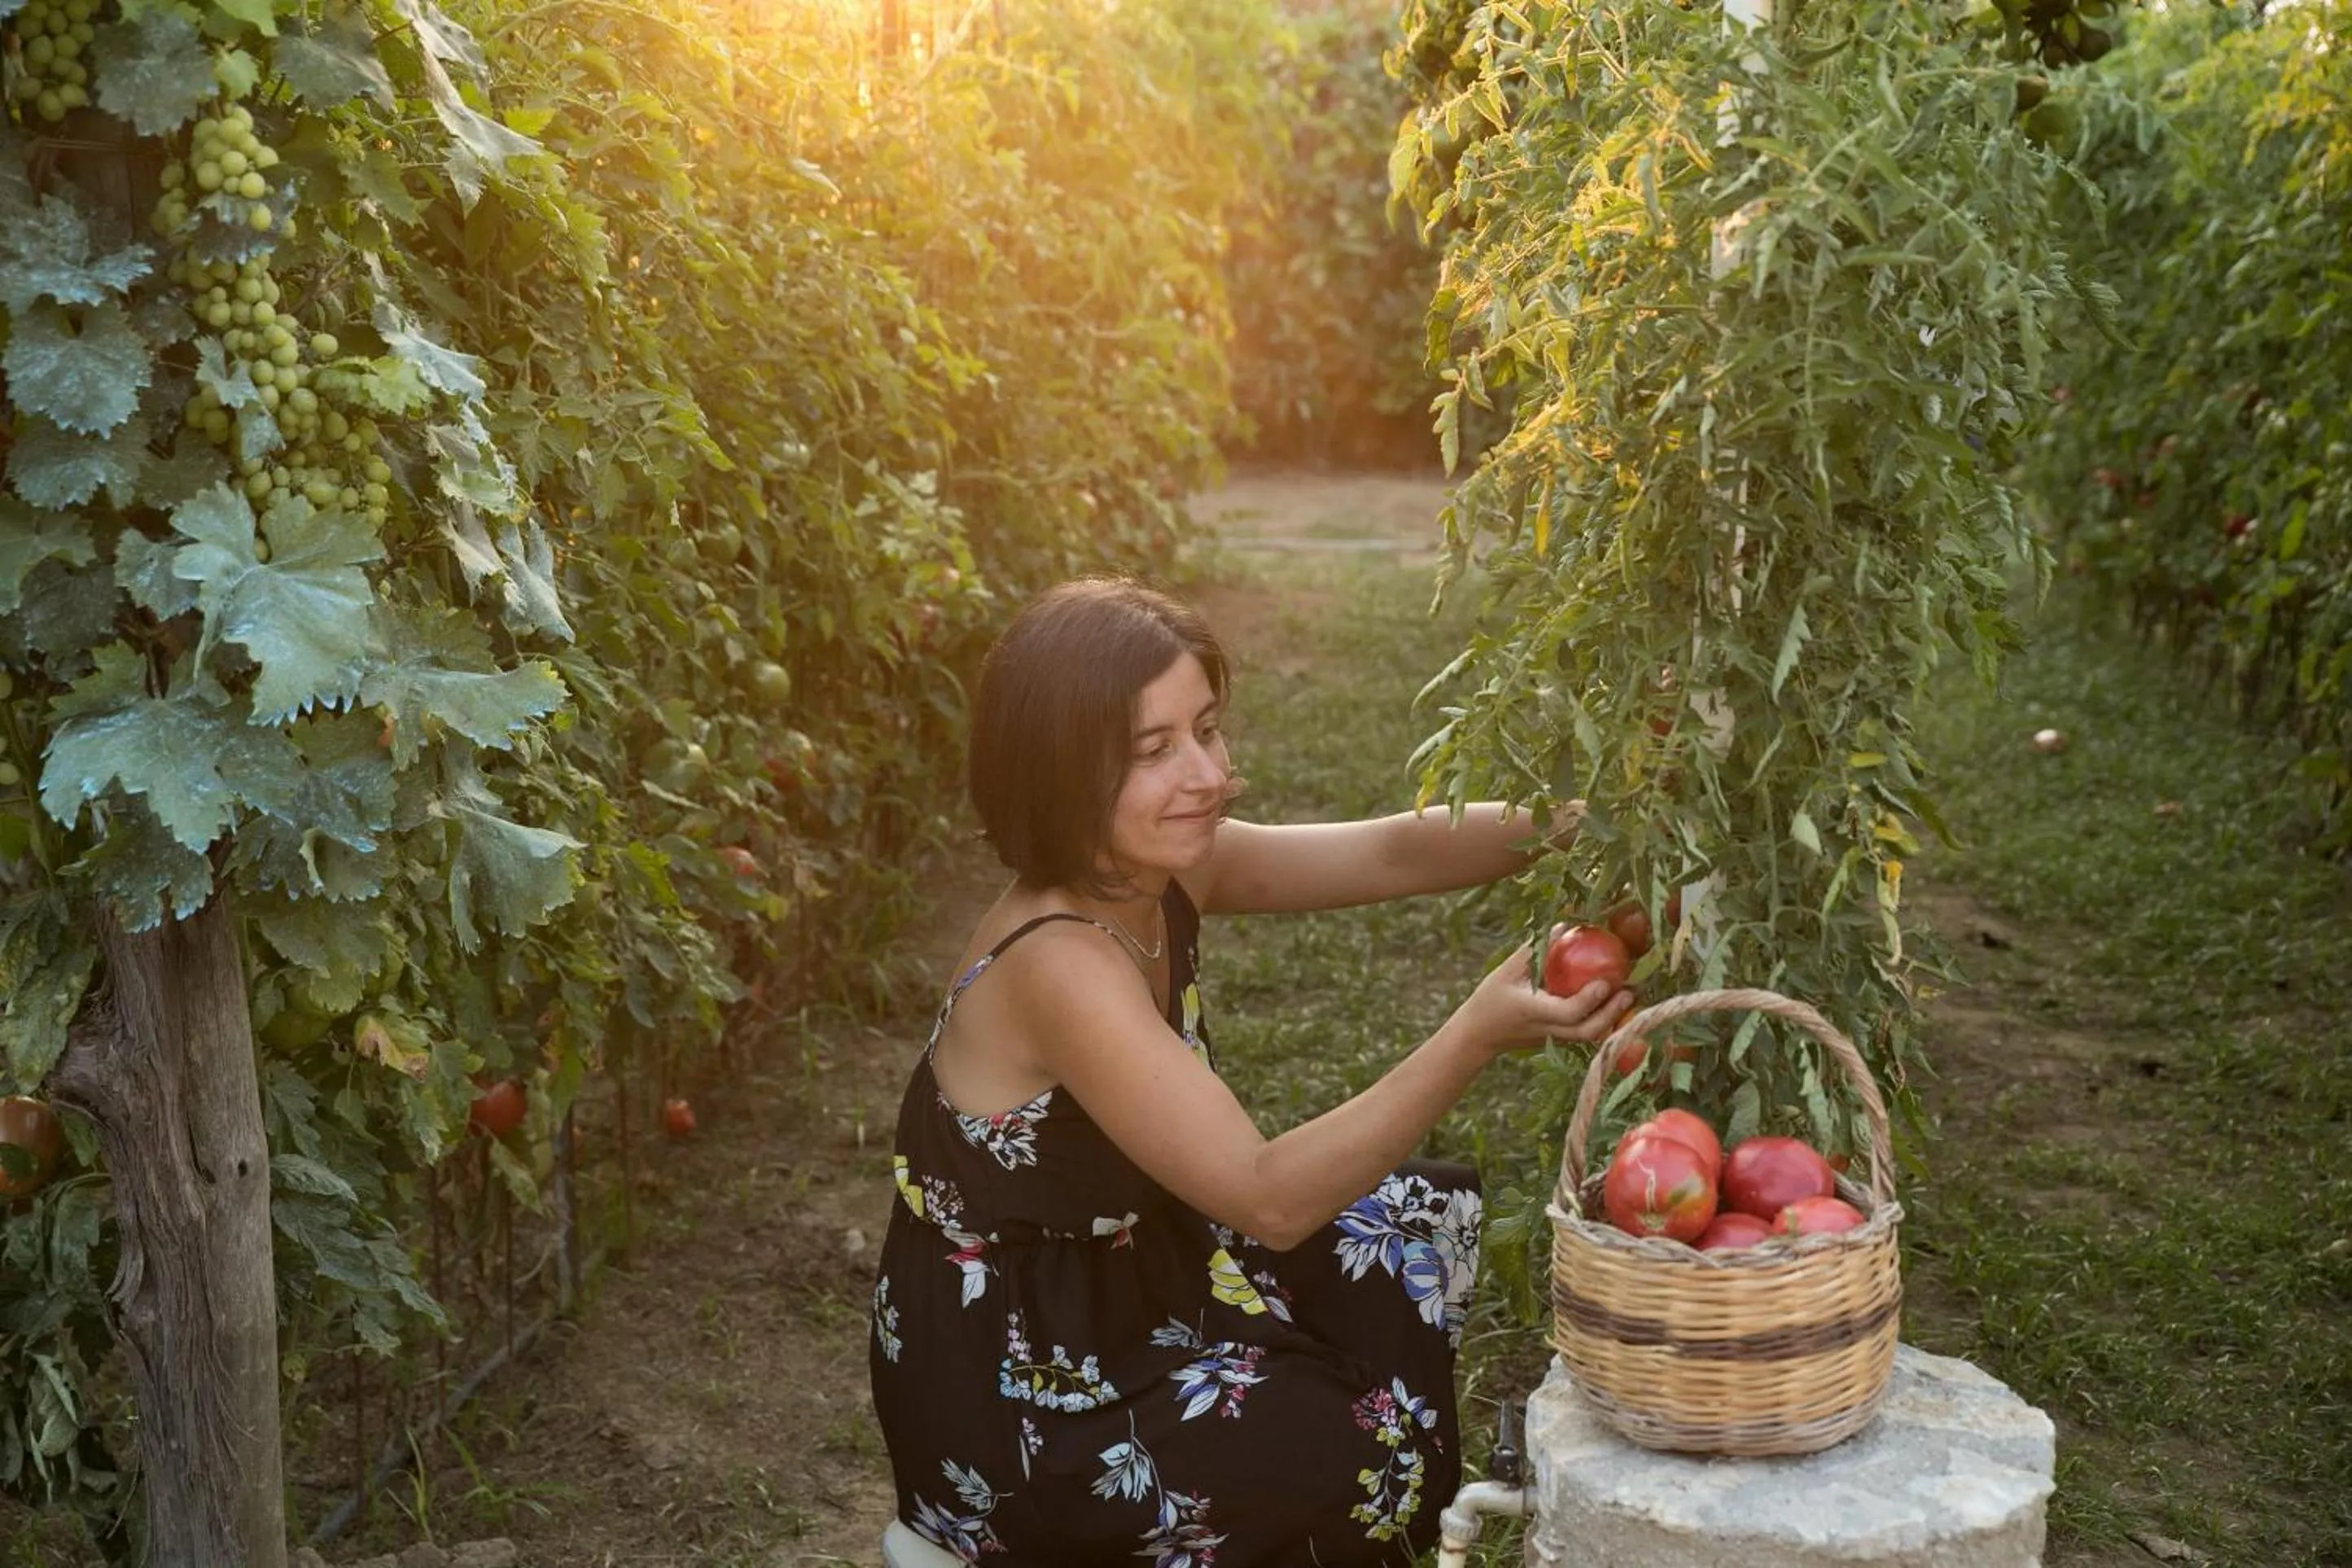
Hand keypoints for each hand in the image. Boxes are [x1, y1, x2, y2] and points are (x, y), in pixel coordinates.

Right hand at [1454, 940, 1636, 1060]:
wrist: (1478, 1035)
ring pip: (1590, 1036)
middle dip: (1611, 1014)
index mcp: (1535, 1012)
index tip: (1606, 982)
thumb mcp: (1507, 971)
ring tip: (1628, 995)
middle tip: (1629, 992)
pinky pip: (1584, 1032)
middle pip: (1587, 1031)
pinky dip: (1601, 1020)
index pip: (1569, 1012)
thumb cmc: (1491, 998)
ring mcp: (1554, 1038)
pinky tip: (1612, 1002)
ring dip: (1611, 1018)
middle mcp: (1548, 1029)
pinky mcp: (1557, 1039)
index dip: (1590, 1000)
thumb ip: (1536, 950)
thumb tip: (1563, 925)